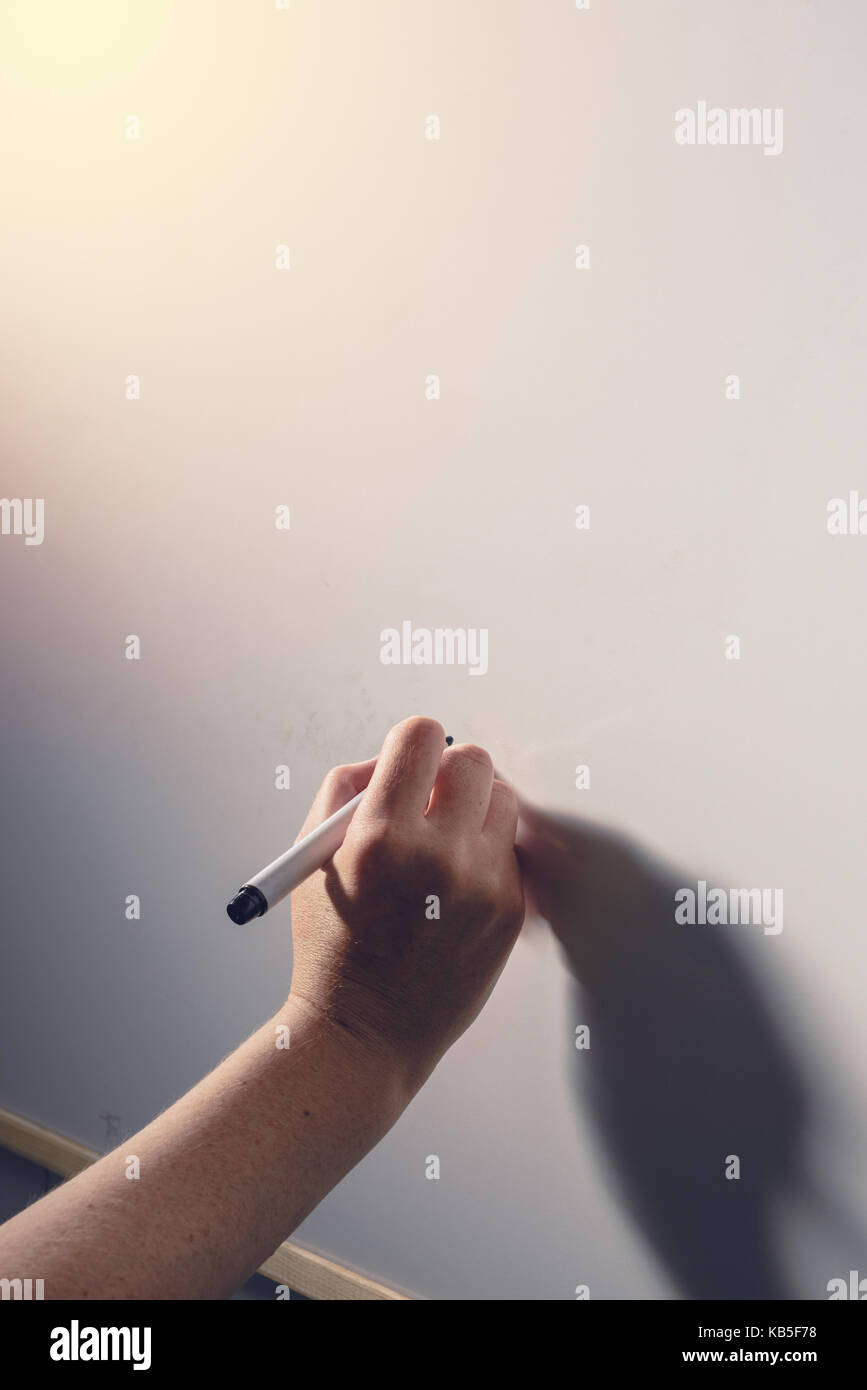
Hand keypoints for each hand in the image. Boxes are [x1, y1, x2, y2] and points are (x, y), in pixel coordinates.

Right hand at [288, 717, 524, 1092]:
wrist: (365, 1033)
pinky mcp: (510, 911)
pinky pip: (511, 850)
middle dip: (450, 771)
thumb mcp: (315, 857)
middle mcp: (437, 856)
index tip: (409, 761)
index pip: (422, 737)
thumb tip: (393, 755)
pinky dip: (487, 855)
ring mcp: (482, 885)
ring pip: (503, 800)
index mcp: (380, 836)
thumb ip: (348, 789)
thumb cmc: (332, 944)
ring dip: (475, 810)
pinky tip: (455, 886)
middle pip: (474, 760)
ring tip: (445, 843)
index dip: (412, 743)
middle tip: (432, 798)